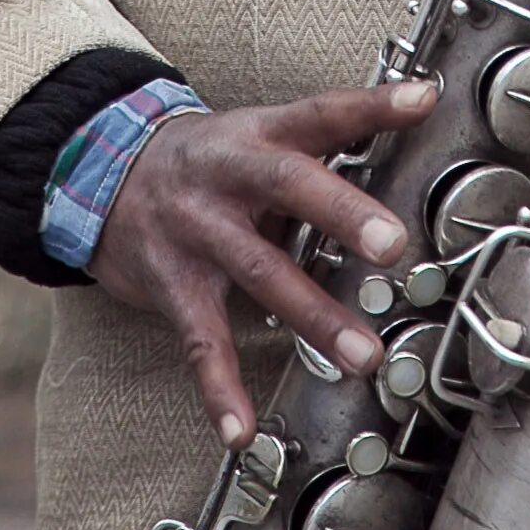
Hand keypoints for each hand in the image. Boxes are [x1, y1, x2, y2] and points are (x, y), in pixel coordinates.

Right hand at [91, 78, 437, 447]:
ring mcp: (199, 230)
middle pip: (289, 186)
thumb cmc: (212, 159)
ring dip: (314, 317)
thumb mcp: (260, 133)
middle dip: (344, 215)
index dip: (372, 106)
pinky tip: (242, 429)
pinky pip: (201, 340)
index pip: (322, 112)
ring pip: (260, 271)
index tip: (422, 100)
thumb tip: (415, 117)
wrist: (107, 173)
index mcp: (261, 133)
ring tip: (363, 355)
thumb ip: (327, 139)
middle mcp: (230, 176)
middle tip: (393, 245)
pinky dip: (220, 388)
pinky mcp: (174, 284)